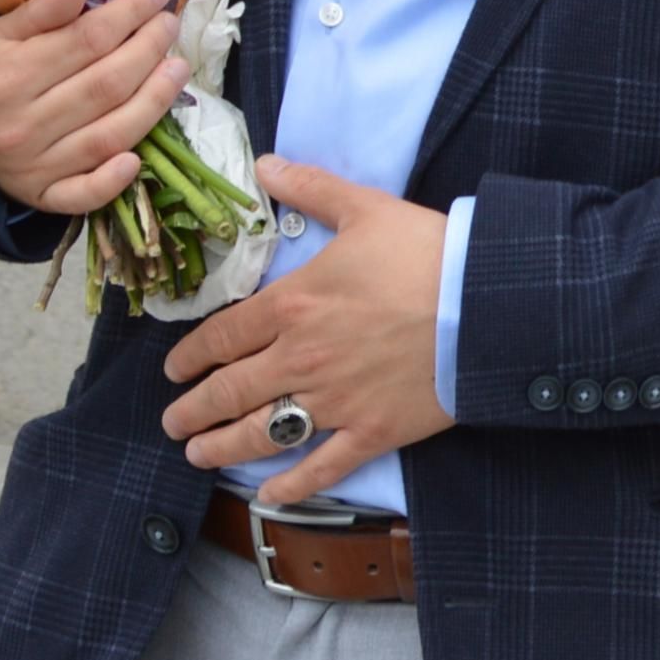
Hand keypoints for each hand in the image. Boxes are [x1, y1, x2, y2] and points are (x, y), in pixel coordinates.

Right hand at [0, 0, 187, 216]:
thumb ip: (37, 14)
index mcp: (9, 77)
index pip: (87, 41)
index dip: (129, 14)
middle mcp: (23, 124)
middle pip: (106, 85)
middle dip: (148, 50)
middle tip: (170, 25)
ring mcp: (35, 166)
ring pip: (108, 134)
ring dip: (153, 101)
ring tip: (178, 68)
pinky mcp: (43, 196)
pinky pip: (83, 194)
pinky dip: (111, 181)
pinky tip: (137, 160)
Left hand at [157, 158, 454, 504]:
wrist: (486, 304)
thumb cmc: (427, 252)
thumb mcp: (366, 208)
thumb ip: (310, 188)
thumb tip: (265, 165)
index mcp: (292, 306)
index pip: (222, 337)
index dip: (190, 357)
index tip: (174, 371)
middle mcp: (300, 360)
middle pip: (229, 392)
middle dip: (192, 410)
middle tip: (173, 421)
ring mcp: (334, 402)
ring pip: (261, 433)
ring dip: (220, 446)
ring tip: (197, 453)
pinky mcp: (370, 431)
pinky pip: (321, 468)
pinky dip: (291, 486)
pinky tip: (268, 494)